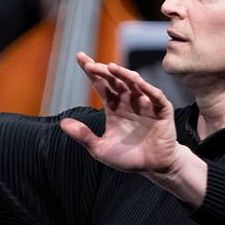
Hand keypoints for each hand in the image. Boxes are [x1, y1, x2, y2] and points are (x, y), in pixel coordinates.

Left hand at [58, 54, 183, 176]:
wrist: (153, 168)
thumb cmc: (128, 157)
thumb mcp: (100, 149)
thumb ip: (83, 135)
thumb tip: (62, 123)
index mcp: (114, 106)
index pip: (101, 84)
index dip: (91, 71)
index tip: (80, 57)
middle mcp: (129, 101)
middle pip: (115, 80)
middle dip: (103, 71)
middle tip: (90, 65)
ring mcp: (146, 104)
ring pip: (135, 83)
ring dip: (124, 74)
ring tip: (111, 68)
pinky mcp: (162, 111)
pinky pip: (156, 96)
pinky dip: (148, 88)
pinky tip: (139, 82)